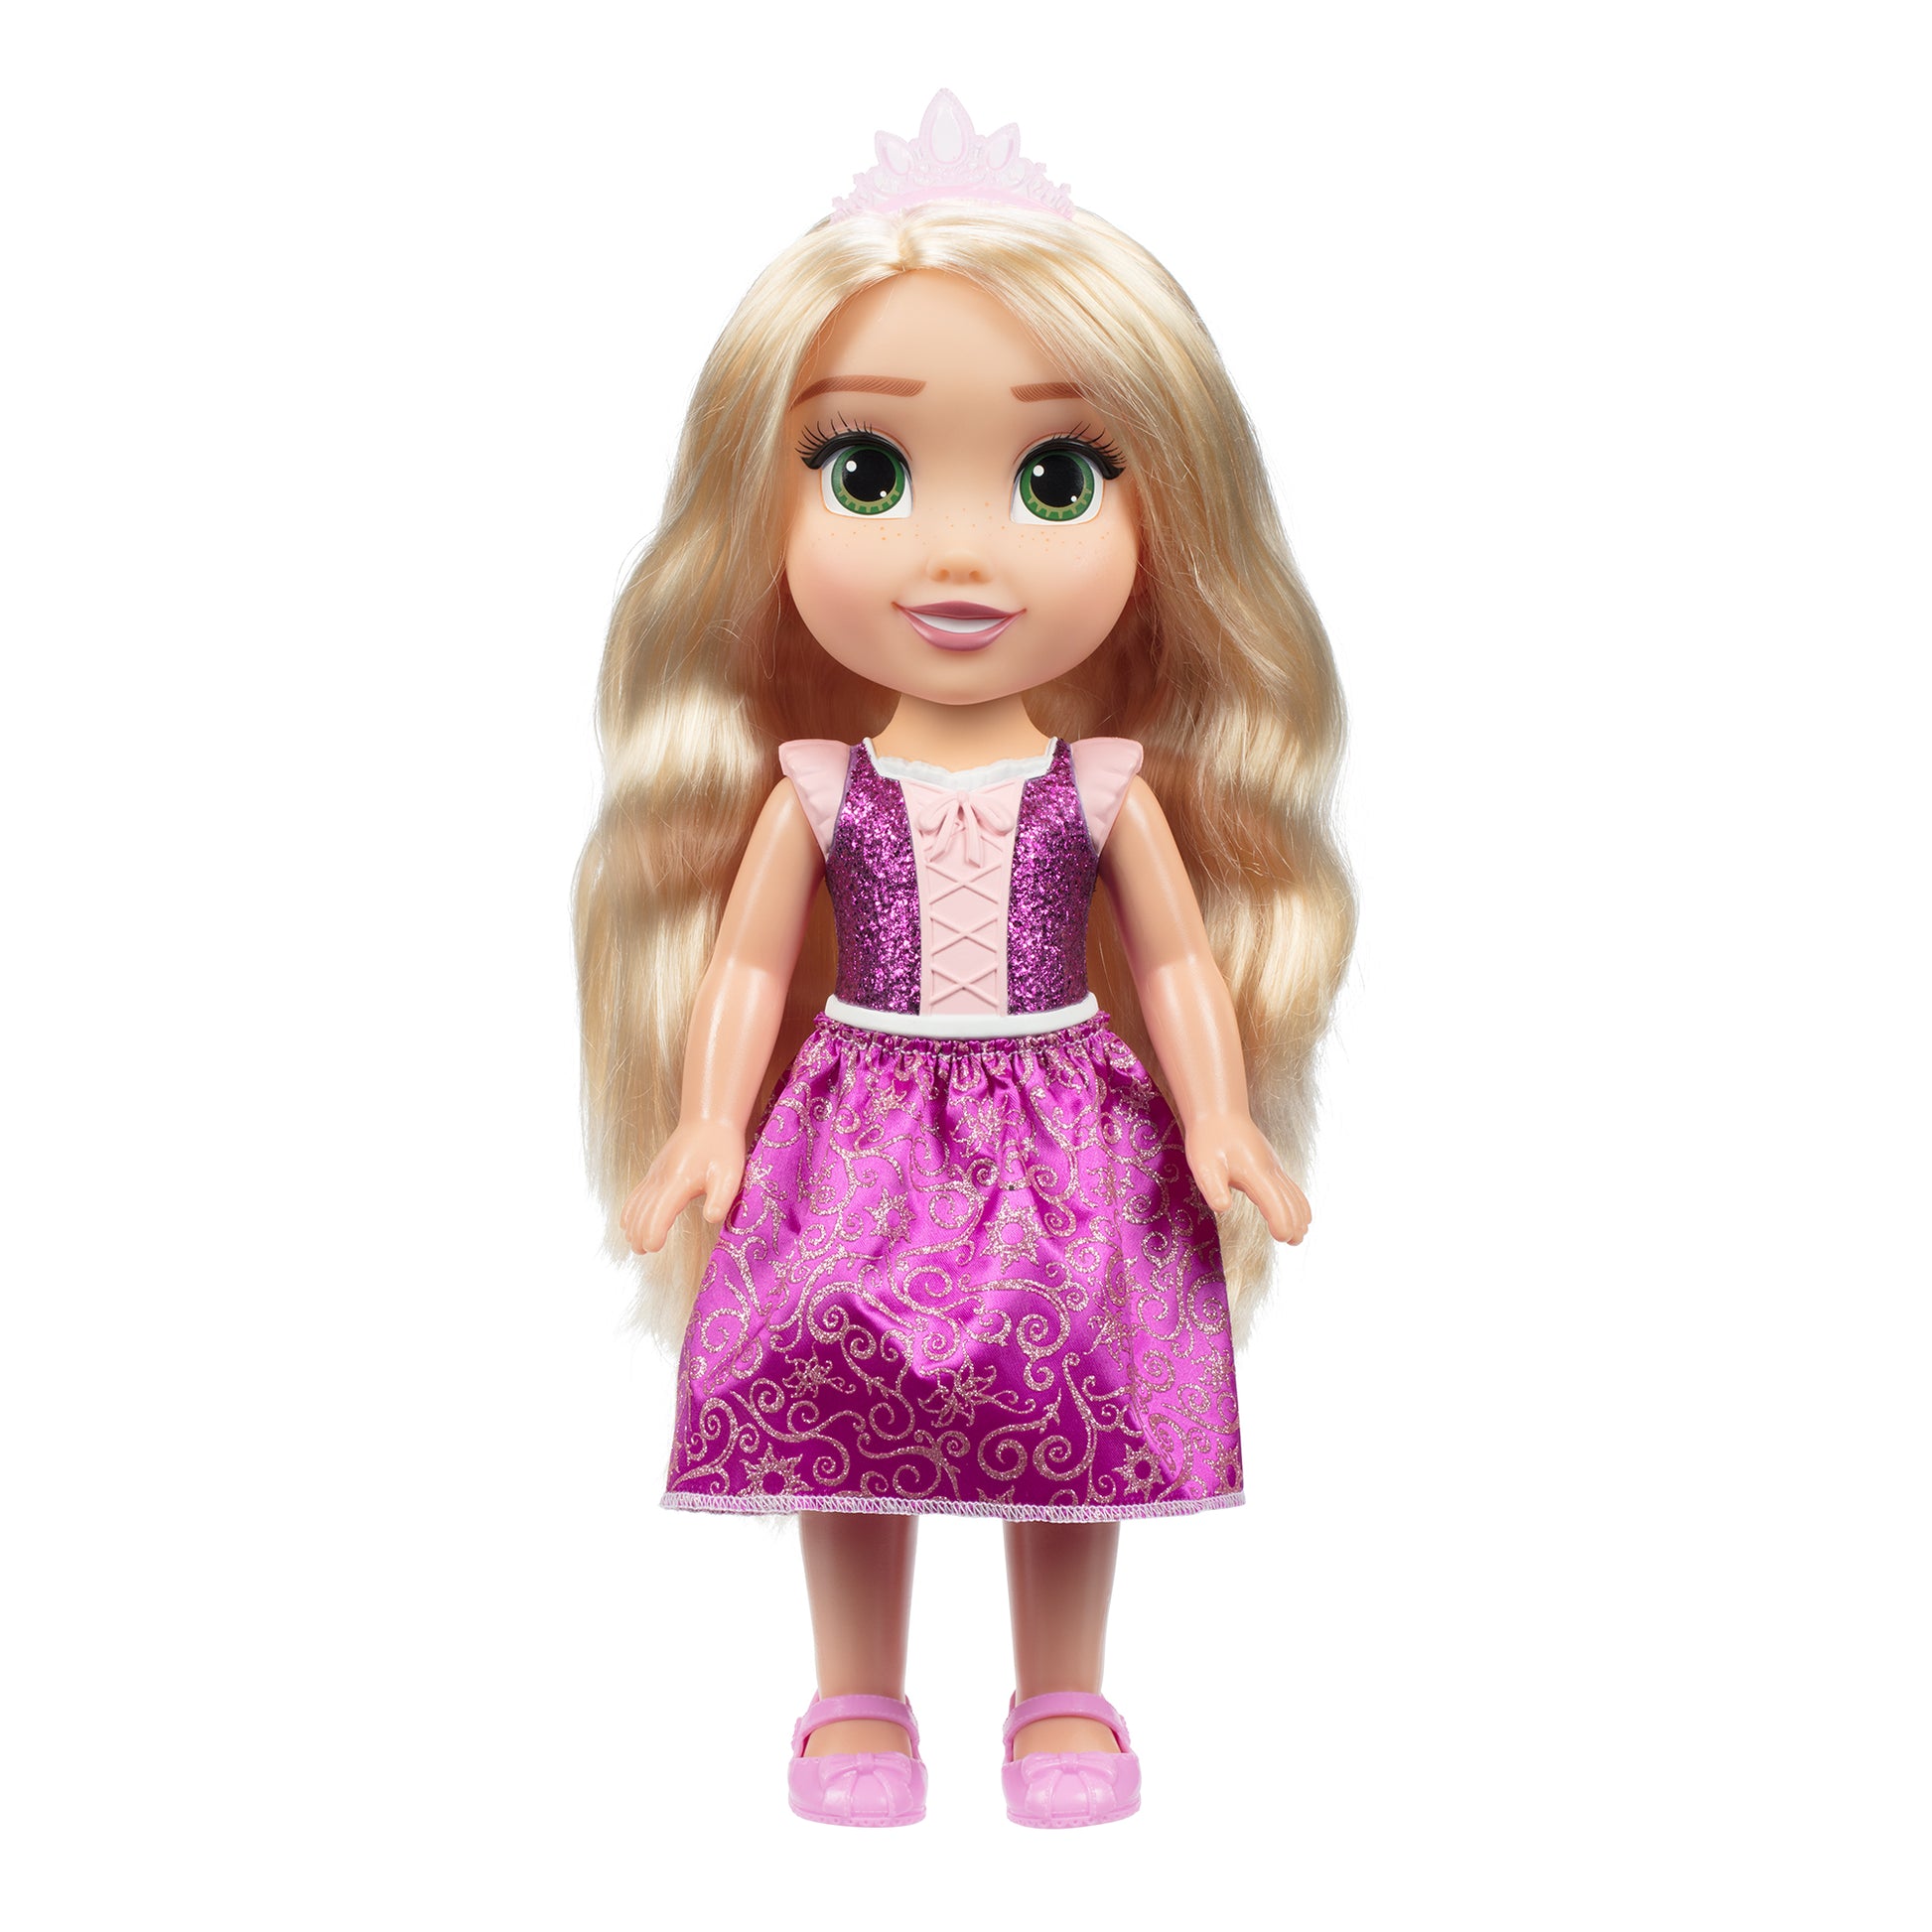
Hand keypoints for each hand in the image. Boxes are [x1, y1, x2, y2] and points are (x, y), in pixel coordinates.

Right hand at [620, 1118, 746, 1254]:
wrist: (709, 1120)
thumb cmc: (721, 1148)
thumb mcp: (730, 1173)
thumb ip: (721, 1198)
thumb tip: (711, 1219)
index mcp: (679, 1182)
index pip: (659, 1212)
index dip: (653, 1232)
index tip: (653, 1248)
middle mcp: (661, 1179)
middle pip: (643, 1212)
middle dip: (640, 1234)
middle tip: (642, 1251)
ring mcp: (655, 1175)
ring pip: (636, 1204)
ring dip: (633, 1224)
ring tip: (635, 1244)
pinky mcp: (655, 1172)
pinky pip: (636, 1194)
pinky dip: (630, 1210)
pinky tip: (628, 1222)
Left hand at [1184, 1112, 1311, 1243]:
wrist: (1218, 1113)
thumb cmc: (1208, 1139)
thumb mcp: (1203, 1165)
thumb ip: (1213, 1188)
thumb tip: (1223, 1208)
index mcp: (1255, 1173)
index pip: (1275, 1202)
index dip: (1281, 1222)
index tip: (1283, 1238)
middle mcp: (1270, 1170)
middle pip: (1290, 1200)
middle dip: (1294, 1223)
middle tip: (1293, 1243)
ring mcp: (1273, 1166)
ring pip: (1294, 1193)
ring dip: (1299, 1214)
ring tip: (1299, 1235)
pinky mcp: (1271, 1165)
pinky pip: (1291, 1187)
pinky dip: (1298, 1203)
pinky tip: (1298, 1213)